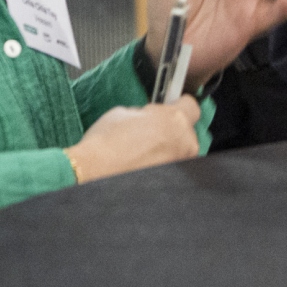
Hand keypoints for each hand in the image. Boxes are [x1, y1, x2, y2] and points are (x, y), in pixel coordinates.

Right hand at [66, 97, 202, 182]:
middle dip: (170, 130)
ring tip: (142, 152)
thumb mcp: (124, 113)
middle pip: (186, 131)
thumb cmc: (106, 144)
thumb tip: (149, 116)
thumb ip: (145, 113)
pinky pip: (171, 167)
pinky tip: (142, 165)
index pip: (192, 106)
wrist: (95, 174)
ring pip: (179, 152)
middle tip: (149, 131)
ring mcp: (180, 165)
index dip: (179, 105)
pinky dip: (161, 165)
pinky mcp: (173, 182)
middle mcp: (184, 144)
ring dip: (166, 149)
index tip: (171, 105)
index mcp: (174, 120)